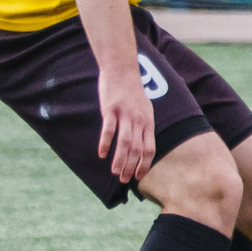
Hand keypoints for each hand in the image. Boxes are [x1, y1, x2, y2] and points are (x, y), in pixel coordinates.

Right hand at [97, 63, 157, 182]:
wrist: (122, 70)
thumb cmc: (132, 92)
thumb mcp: (145, 109)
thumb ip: (143, 126)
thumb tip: (141, 146)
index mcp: (148, 121)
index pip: (150, 148)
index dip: (145, 164)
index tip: (139, 177)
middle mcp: (139, 120)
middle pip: (137, 148)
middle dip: (132, 167)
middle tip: (124, 180)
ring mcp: (125, 114)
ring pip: (125, 142)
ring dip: (120, 159)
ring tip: (115, 172)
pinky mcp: (111, 109)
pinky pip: (109, 129)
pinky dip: (106, 143)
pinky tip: (101, 154)